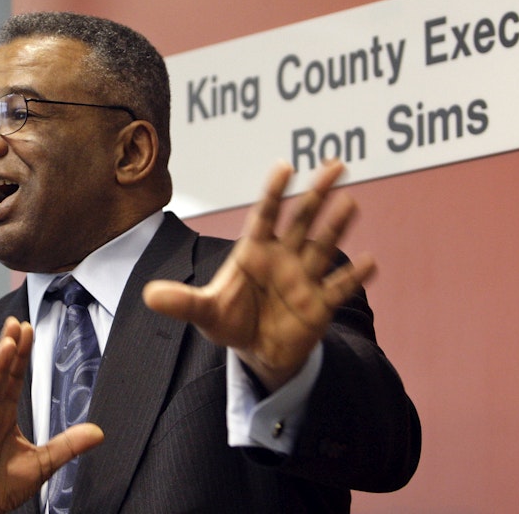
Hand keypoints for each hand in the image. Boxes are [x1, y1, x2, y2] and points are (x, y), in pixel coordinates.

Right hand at [0, 317, 103, 513]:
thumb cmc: (0, 486)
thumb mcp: (42, 463)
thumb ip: (67, 445)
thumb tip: (99, 432)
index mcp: (3, 415)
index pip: (13, 377)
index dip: (20, 354)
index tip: (27, 329)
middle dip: (7, 349)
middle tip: (16, 323)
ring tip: (6, 344)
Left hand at [143, 161, 374, 392]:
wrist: (258, 353)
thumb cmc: (232, 321)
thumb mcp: (205, 313)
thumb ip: (183, 302)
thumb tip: (148, 296)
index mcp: (255, 252)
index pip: (265, 215)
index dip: (274, 191)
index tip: (285, 166)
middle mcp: (283, 258)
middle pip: (301, 220)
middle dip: (317, 194)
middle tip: (336, 165)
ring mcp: (304, 279)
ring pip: (322, 247)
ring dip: (336, 226)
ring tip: (350, 203)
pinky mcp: (320, 305)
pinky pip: (339, 288)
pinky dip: (354, 276)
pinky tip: (371, 261)